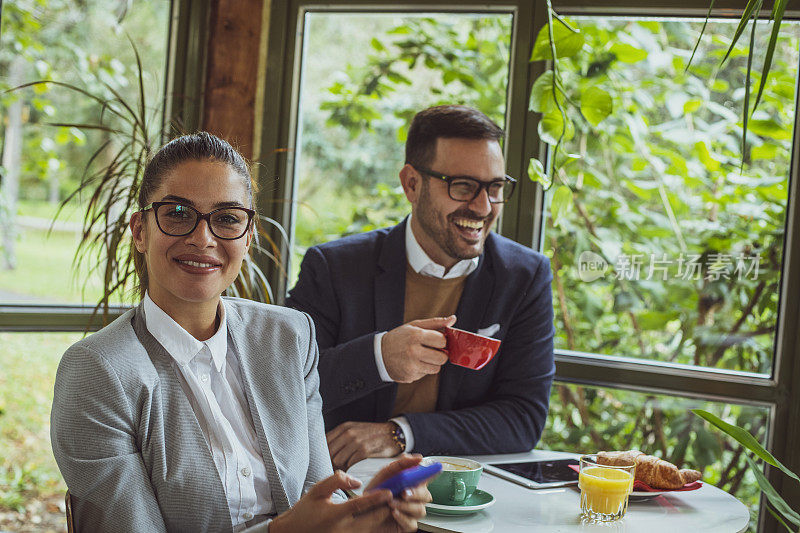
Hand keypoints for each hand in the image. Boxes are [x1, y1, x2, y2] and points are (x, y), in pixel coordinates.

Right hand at [269, 470, 392, 532]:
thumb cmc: (305, 511)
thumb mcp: (317, 491)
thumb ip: (337, 481)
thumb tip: (357, 482)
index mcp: (334, 515)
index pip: (360, 505)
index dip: (376, 498)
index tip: (389, 491)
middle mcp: (342, 530)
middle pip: (372, 520)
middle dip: (386, 509)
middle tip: (398, 497)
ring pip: (371, 528)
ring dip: (382, 518)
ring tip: (392, 505)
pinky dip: (374, 525)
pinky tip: (379, 516)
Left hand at [327, 421, 399, 470]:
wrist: (394, 435)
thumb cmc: (372, 435)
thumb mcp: (355, 430)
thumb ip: (341, 438)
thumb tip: (325, 452)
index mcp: (344, 427)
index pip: (324, 442)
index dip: (322, 454)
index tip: (324, 462)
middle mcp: (348, 433)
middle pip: (329, 453)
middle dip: (330, 462)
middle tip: (335, 470)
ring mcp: (356, 441)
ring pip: (338, 460)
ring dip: (341, 467)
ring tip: (346, 470)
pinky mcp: (364, 450)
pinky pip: (350, 463)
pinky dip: (350, 469)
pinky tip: (355, 469)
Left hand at [366, 455, 432, 531]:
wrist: (360, 515)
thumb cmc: (373, 495)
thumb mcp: (382, 477)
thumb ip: (397, 465)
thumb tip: (411, 457)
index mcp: (410, 483)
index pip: (425, 477)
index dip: (431, 472)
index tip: (433, 468)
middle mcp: (413, 498)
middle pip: (426, 495)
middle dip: (416, 493)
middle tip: (404, 492)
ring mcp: (411, 512)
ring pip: (420, 509)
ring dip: (406, 506)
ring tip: (391, 503)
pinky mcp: (407, 525)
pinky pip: (411, 523)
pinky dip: (402, 517)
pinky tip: (393, 513)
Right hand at [382, 316, 455, 382]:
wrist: (379, 354)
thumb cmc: (400, 337)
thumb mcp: (414, 326)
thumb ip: (435, 323)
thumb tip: (453, 319)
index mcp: (416, 336)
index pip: (442, 341)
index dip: (441, 341)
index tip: (435, 340)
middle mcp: (413, 352)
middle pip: (442, 358)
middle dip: (440, 354)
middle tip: (432, 350)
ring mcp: (411, 366)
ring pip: (436, 368)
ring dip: (433, 363)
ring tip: (422, 356)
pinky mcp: (410, 376)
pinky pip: (426, 374)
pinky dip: (423, 369)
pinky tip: (413, 363)